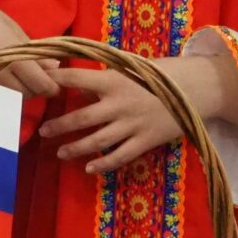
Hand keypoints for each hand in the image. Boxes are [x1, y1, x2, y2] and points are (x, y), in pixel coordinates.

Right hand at [0, 0, 60, 97]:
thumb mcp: (12, 28)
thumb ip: (34, 51)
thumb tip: (55, 67)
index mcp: (14, 54)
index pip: (41, 83)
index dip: (51, 86)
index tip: (52, 82)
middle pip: (28, 94)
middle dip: (36, 88)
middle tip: (34, 76)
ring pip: (11, 98)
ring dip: (18, 90)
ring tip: (16, 75)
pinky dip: (1, 90)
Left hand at [38, 67, 186, 174]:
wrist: (197, 88)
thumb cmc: (160, 74)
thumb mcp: (131, 68)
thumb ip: (106, 78)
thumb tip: (78, 87)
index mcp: (114, 80)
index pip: (76, 79)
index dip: (56, 82)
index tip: (39, 85)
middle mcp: (119, 103)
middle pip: (82, 118)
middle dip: (60, 125)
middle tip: (43, 131)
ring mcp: (132, 124)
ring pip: (97, 141)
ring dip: (76, 148)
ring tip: (60, 152)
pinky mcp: (145, 140)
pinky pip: (120, 156)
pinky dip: (103, 164)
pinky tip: (90, 168)